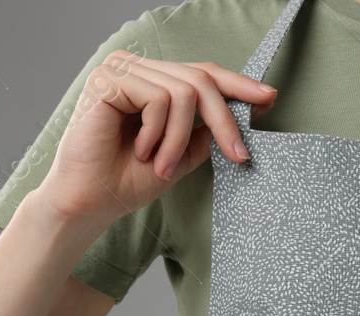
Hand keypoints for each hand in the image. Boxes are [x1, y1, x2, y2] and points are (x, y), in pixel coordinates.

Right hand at [39, 52, 278, 228]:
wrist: (91, 202)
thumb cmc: (127, 180)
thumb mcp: (180, 156)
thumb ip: (203, 134)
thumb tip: (238, 116)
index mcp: (154, 82)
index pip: (203, 73)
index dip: (238, 85)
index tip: (269, 99)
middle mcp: (138, 69)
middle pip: (201, 79)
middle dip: (225, 120)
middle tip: (238, 155)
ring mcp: (122, 70)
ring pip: (184, 92)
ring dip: (180, 139)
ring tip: (162, 166)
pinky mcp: (108, 79)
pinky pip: (159, 99)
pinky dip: (158, 133)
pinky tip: (142, 152)